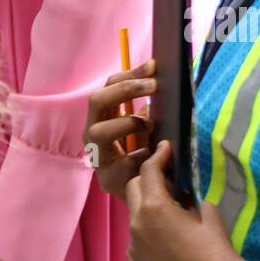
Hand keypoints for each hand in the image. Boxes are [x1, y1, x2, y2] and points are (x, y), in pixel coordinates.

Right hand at [84, 61, 156, 200]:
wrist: (143, 194)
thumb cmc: (144, 153)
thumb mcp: (146, 127)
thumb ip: (148, 109)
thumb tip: (167, 85)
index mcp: (102, 116)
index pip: (108, 85)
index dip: (130, 74)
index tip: (154, 66)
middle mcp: (92, 132)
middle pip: (96, 101)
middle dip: (125, 90)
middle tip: (154, 86)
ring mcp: (96, 156)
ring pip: (100, 132)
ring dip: (128, 124)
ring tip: (149, 125)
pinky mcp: (107, 179)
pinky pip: (122, 163)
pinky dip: (140, 156)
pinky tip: (152, 155)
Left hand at [125, 141, 253, 260]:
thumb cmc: (215, 248)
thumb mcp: (207, 212)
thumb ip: (187, 198)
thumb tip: (180, 198)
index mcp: (154, 207)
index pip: (148, 171)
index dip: (157, 156)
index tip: (163, 149)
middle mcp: (136, 225)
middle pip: (133, 190)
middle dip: (147, 181)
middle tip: (165, 183)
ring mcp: (133, 250)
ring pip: (134, 221)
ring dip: (147, 215)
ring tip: (169, 224)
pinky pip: (137, 247)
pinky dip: (148, 242)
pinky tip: (167, 249)